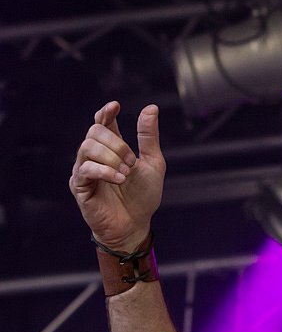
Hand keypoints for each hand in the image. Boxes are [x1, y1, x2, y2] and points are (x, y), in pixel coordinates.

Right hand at [69, 101, 165, 252]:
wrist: (136, 224)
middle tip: (132, 163)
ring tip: (126, 173)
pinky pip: (85, 168)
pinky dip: (104, 171)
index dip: (106, 112)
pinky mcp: (79, 186)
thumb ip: (148, 137)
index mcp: (111, 148)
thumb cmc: (143, 196)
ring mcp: (84, 170)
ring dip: (111, 157)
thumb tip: (151, 107)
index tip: (116, 106)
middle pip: (94, 131)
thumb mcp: (152, 163)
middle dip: (117, 143)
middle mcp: (94, 156)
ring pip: (87, 147)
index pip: (102, 122)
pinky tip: (119, 179)